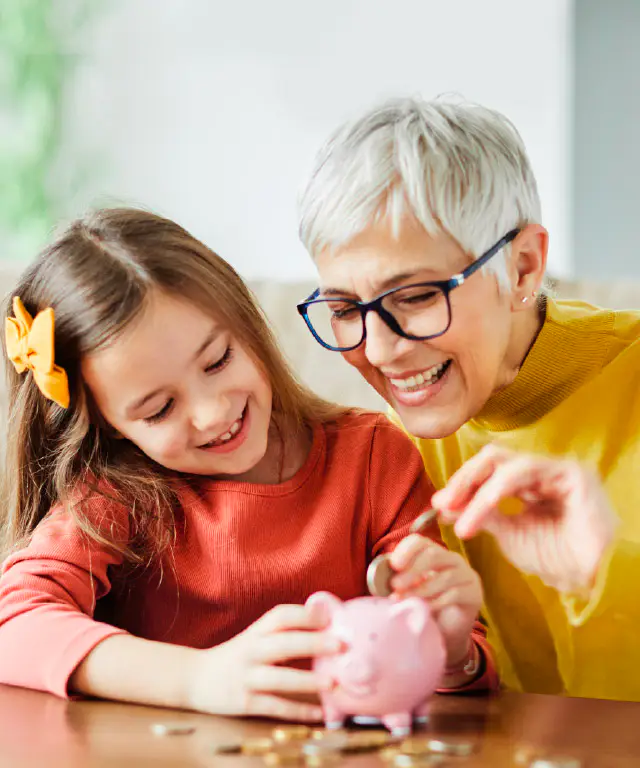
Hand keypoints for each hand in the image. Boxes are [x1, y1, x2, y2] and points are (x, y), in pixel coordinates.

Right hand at [186, 604, 340, 720]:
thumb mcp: (255, 637)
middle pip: (283, 643)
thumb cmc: (237, 655)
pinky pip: (275, 707)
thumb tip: (326, 622)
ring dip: (307, 681)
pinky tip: (318, 713)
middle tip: (340, 644)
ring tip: (333, 683)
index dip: (304, 614)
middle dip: (312, 642)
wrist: (194, 678)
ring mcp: (246, 677)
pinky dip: (297, 711)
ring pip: (279, 678)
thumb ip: (283, 632)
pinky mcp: (244, 703)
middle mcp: (251, 651)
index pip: (280, 616)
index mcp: (256, 631)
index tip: (331, 615)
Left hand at [388, 534, 481, 666]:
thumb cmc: (425, 605)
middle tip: (395, 584)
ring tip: (402, 600)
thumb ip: (399, 579)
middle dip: (412, 569)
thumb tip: (381, 576)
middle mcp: (453, 560)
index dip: (406, 550)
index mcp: (434, 553)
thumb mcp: (410, 589)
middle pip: (434, 555)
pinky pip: (454, 595)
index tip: (394, 565)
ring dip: (419, 589)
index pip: (421, 542)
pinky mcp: (474, 595)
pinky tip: (422, 609)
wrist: (447, 632)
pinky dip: (434, 602)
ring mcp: (467, 576)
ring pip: (444, 577)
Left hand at [431, 445, 617, 592]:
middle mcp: (542, 471)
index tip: (438, 505)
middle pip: (492, 459)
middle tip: (443, 503)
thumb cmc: (555, 558)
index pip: (488, 470)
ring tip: (462, 520)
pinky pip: (523, 472)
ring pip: (504, 465)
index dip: (461, 484)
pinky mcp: (571, 473)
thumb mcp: (509, 534)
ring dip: (476, 492)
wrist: (591, 580)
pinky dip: (496, 491)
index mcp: (528, 483)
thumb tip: (444, 504)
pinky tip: (482, 510)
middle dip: (464, 480)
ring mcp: (557, 469)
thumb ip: (481, 515)